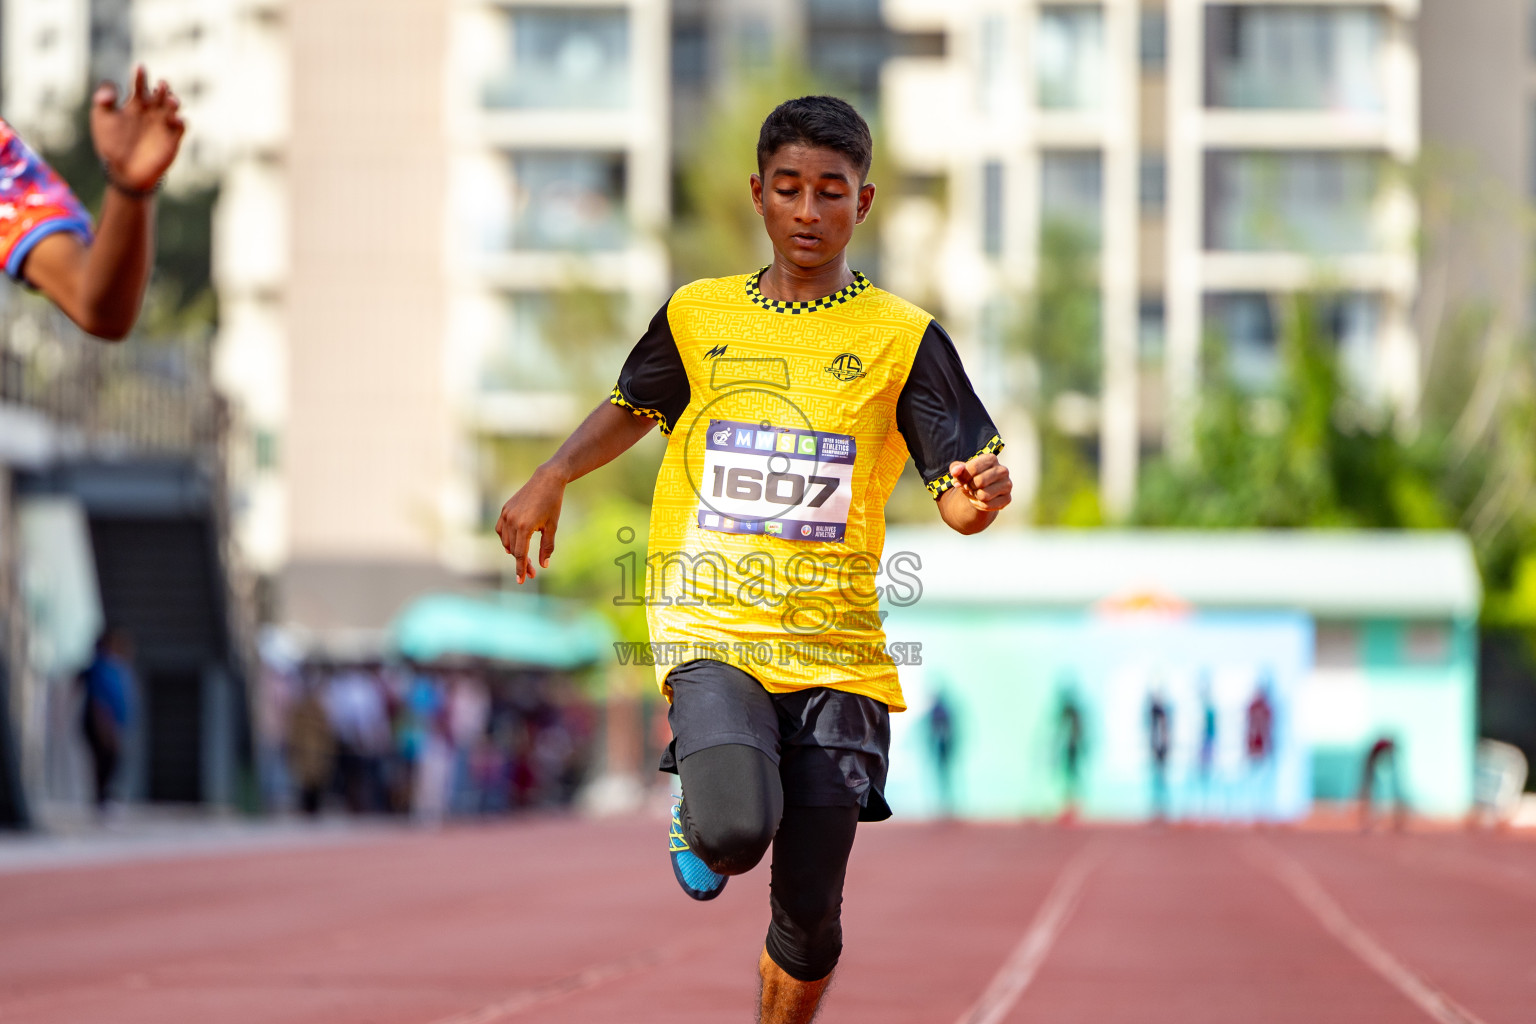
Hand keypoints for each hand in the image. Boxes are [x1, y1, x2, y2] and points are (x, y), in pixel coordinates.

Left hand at [91, 67, 184, 192]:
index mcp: (136, 104)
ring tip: (171, 100)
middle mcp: (152, 111)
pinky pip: (180, 127)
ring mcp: (163, 124)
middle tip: (162, 84)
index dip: (140, 76)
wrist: (124, 171)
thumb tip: (111, 94)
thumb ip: (103, 102)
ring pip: (173, 108)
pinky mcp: (173, 139)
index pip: (140, 86)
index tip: (140, 68)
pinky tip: (176, 119)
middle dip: (162, 88)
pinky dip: (180, 122)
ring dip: (174, 102)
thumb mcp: (101, 119)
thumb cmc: (111, 143)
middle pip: (160, 94)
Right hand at [494, 466, 565, 583]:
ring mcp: (506, 514)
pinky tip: (513, 544)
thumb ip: (547, 547)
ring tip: (525, 558)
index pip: (521, 554)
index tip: (521, 581)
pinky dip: (506, 539)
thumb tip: (543, 565)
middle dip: (522, 562)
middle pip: (513, 550)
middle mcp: (512, 521)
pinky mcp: (504, 510)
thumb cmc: (552, 504)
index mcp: (525, 526)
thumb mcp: (552, 527)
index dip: (521, 569)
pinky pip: (501, 530)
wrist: (546, 480)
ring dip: (513, 552)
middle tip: (532, 572)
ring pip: (505, 541)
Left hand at [948, 452, 1010, 511]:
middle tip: (970, 486)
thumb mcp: (959, 472)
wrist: (979, 493)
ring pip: (984, 495)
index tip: (963, 479)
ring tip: (977, 492)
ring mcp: (1007, 485)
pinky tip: (983, 500)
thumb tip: (955, 471)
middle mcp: (1002, 470)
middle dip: (970, 487)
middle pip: (979, 481)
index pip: (973, 468)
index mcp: (991, 459)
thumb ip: (956, 469)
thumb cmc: (970, 479)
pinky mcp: (1008, 498)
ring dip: (975, 496)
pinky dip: (980, 505)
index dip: (963, 477)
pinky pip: (988, 505)